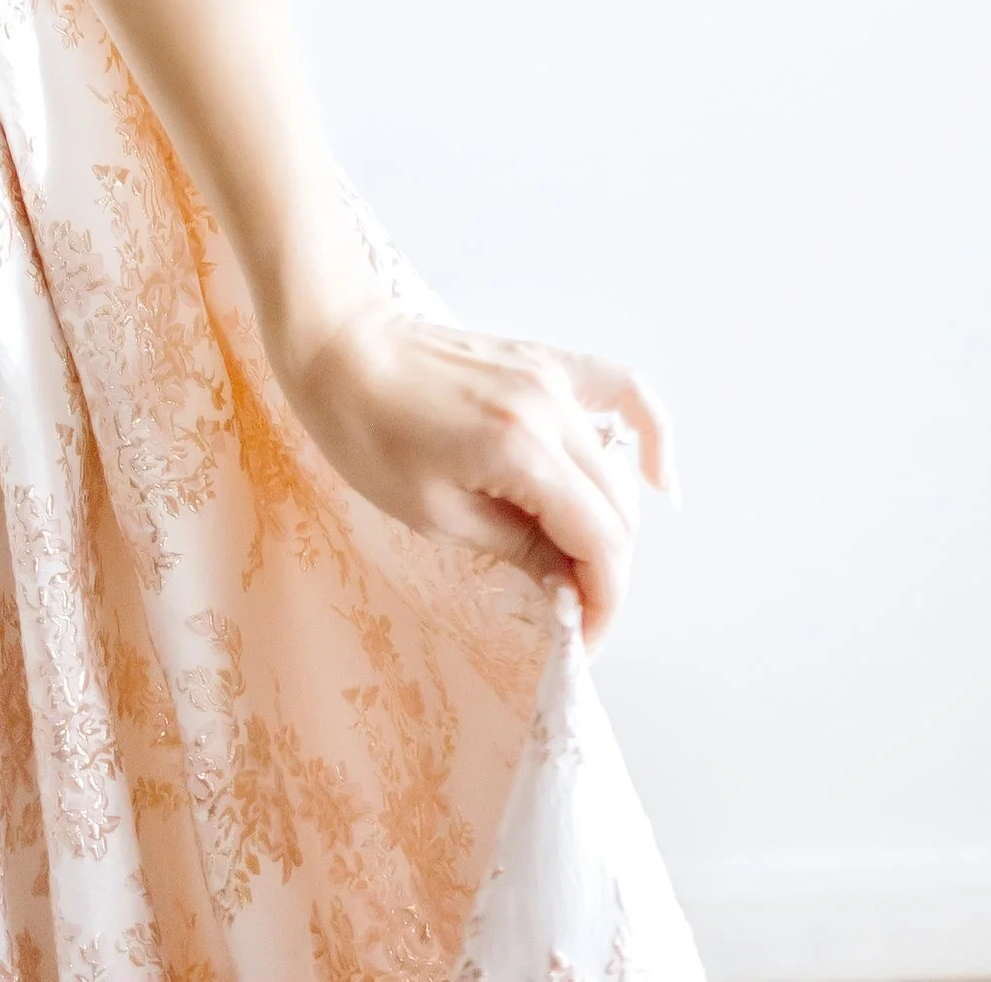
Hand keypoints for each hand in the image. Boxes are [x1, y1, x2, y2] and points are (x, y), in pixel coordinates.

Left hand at [275, 297, 676, 637]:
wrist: (336, 348)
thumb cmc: (366, 434)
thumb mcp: (435, 514)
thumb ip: (519, 548)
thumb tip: (571, 590)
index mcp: (520, 450)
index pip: (601, 541)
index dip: (604, 602)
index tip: (583, 641)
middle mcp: (550, 408)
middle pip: (617, 510)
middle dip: (606, 573)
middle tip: (571, 612)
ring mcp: (552, 377)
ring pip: (618, 468)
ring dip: (613, 525)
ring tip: (580, 563)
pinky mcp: (545, 360)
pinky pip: (621, 391)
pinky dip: (650, 434)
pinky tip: (654, 477)